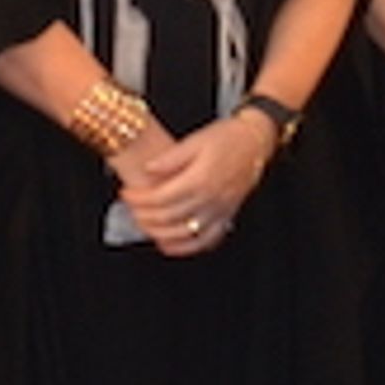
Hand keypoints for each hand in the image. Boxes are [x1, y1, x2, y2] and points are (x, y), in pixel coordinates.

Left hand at [114, 113, 268, 256]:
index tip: (128, 193)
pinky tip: (170, 244)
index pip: (160, 197)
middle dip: (143, 215)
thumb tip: (149, 168)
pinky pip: (206, 240)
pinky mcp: (227, 215)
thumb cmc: (229, 138)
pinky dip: (186, 247)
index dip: (139, 199)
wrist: (256, 140)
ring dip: (159, 233)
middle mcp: (211, 197)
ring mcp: (220, 209)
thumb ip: (171, 157)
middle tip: (132, 207)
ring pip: (184, 233)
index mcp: (201, 178)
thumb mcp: (197, 139)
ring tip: (145, 223)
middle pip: (168, 217)